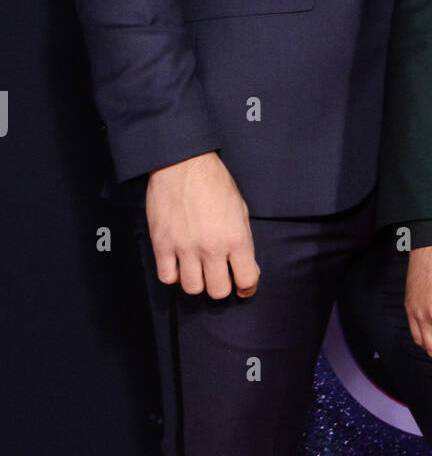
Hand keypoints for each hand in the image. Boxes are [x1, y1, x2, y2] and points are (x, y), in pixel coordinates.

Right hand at [145, 151, 258, 299]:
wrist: (182, 164)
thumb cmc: (215, 182)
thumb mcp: (240, 208)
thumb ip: (242, 238)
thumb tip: (243, 264)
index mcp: (236, 237)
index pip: (246, 279)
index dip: (247, 287)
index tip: (243, 287)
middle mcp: (212, 248)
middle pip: (218, 291)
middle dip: (221, 286)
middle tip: (219, 277)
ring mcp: (185, 248)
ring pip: (192, 289)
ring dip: (197, 282)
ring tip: (198, 269)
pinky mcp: (162, 245)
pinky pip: (167, 277)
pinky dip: (174, 275)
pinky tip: (179, 264)